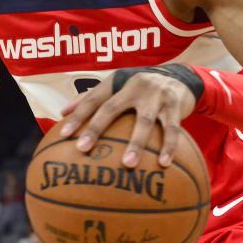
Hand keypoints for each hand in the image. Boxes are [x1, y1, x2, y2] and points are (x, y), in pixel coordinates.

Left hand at [57, 66, 196, 167]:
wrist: (179, 77)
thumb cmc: (140, 88)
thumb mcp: (117, 86)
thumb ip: (91, 97)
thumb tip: (63, 113)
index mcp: (117, 82)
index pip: (92, 99)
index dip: (77, 116)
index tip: (63, 135)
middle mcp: (135, 86)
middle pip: (112, 108)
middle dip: (96, 128)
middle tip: (83, 149)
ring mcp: (156, 95)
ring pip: (144, 121)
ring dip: (136, 144)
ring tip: (128, 165)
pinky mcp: (176, 105)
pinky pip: (172, 129)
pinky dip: (168, 147)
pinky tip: (163, 164)